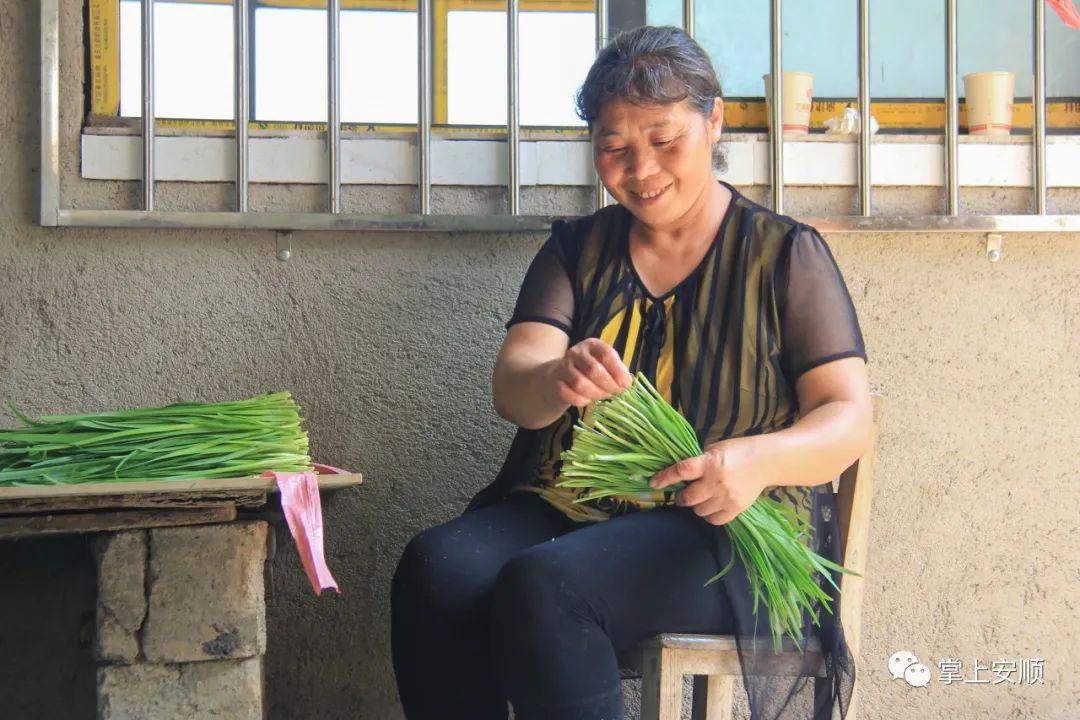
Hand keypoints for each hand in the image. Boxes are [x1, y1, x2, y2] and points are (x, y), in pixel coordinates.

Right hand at [548, 338, 633, 408]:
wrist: (558, 378)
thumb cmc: (588, 372)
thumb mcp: (604, 365)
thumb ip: (617, 371)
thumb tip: (627, 382)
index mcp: (592, 345)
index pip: (606, 355)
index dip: (618, 371)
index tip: (626, 384)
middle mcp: (576, 353)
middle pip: (594, 370)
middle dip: (608, 385)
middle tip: (615, 393)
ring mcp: (563, 367)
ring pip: (580, 383)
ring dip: (596, 394)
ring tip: (603, 396)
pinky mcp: (555, 383)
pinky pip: (569, 394)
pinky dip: (582, 401)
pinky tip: (587, 400)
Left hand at [647, 437, 772, 525]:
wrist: (765, 461)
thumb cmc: (736, 451)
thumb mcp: (714, 449)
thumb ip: (698, 462)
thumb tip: (679, 475)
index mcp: (710, 463)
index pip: (682, 471)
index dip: (665, 478)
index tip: (653, 483)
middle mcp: (717, 482)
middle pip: (689, 497)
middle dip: (682, 496)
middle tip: (684, 493)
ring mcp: (727, 497)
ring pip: (699, 511)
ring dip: (695, 505)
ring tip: (701, 498)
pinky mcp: (736, 509)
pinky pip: (714, 520)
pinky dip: (708, 515)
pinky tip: (711, 506)